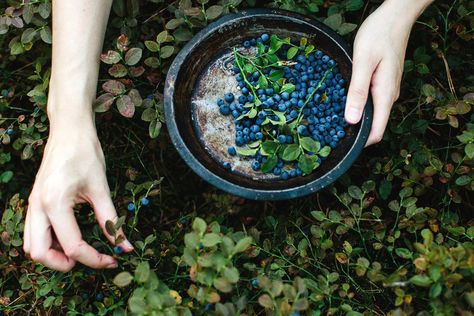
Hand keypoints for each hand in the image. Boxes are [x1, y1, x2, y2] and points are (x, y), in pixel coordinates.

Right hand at [23, 122, 132, 271]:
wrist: (69, 129)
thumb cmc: (86, 152)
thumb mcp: (101, 188)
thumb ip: (111, 220)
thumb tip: (125, 247)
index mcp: (55, 203)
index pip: (72, 246)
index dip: (94, 259)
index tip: (113, 259)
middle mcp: (37, 206)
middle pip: (39, 253)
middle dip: (65, 263)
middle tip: (92, 258)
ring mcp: (32, 204)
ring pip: (32, 245)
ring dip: (54, 255)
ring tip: (81, 250)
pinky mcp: (35, 201)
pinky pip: (34, 232)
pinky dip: (50, 242)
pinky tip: (71, 236)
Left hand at [345, 0, 431, 145]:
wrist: (395, 16)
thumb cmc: (379, 35)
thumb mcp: (363, 62)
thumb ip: (357, 91)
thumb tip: (352, 120)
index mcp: (385, 94)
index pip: (377, 131)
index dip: (362, 142)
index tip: (342, 146)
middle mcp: (389, 95)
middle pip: (374, 124)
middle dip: (355, 131)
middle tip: (329, 133)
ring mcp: (388, 88)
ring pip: (372, 112)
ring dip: (356, 117)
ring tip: (332, 119)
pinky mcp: (384, 81)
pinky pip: (372, 100)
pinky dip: (358, 104)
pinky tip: (344, 100)